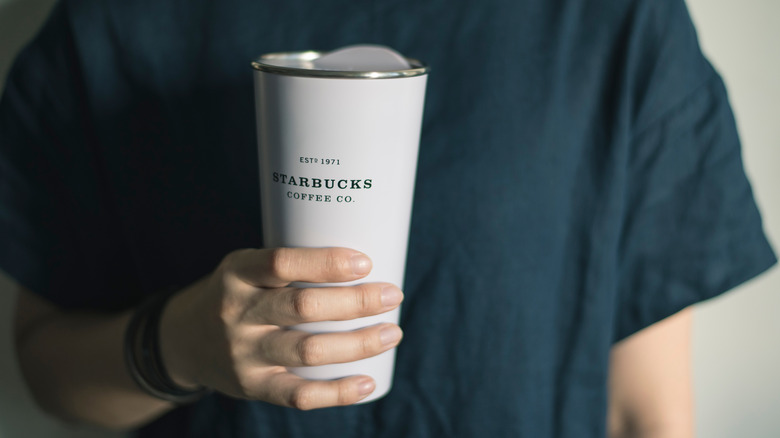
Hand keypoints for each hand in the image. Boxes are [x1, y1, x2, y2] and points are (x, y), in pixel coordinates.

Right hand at [158, 247, 403, 409]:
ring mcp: (243, 353)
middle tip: (393, 295)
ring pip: (308, 351)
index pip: (282, 262)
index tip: (366, 263)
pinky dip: (337, 392)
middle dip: (356, 302)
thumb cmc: (237, 295)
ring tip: (392, 332)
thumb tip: (366, 261)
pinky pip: (298, 394)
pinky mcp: (252, 386)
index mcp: (237, 273)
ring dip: (358, 344)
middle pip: (303, 307)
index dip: (327, 263)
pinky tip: (367, 381)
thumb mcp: (246, 267)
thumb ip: (291, 265)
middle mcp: (237, 312)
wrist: (183, 340)